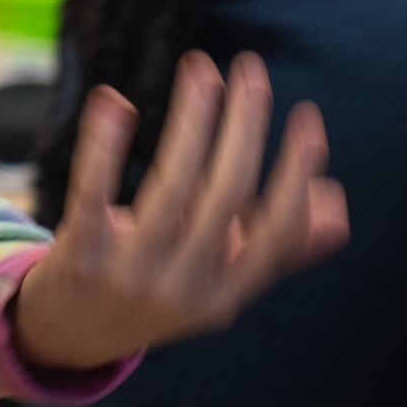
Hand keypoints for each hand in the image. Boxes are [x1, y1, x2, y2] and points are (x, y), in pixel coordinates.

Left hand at [12, 51, 348, 372]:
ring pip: (169, 186)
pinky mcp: (79, 253)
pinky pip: (93, 193)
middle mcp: (184, 285)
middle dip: (244, 127)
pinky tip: (115, 101)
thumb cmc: (157, 291)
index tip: (308, 117)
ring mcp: (130, 272)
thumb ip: (275, 245)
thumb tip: (335, 197)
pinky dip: (103, 146)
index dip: (296, 174)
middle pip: (224, 196)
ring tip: (201, 69)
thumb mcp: (217, 281)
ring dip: (190, 121)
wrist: (71, 337)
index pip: (276, 231)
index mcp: (227, 292)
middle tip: (251, 69)